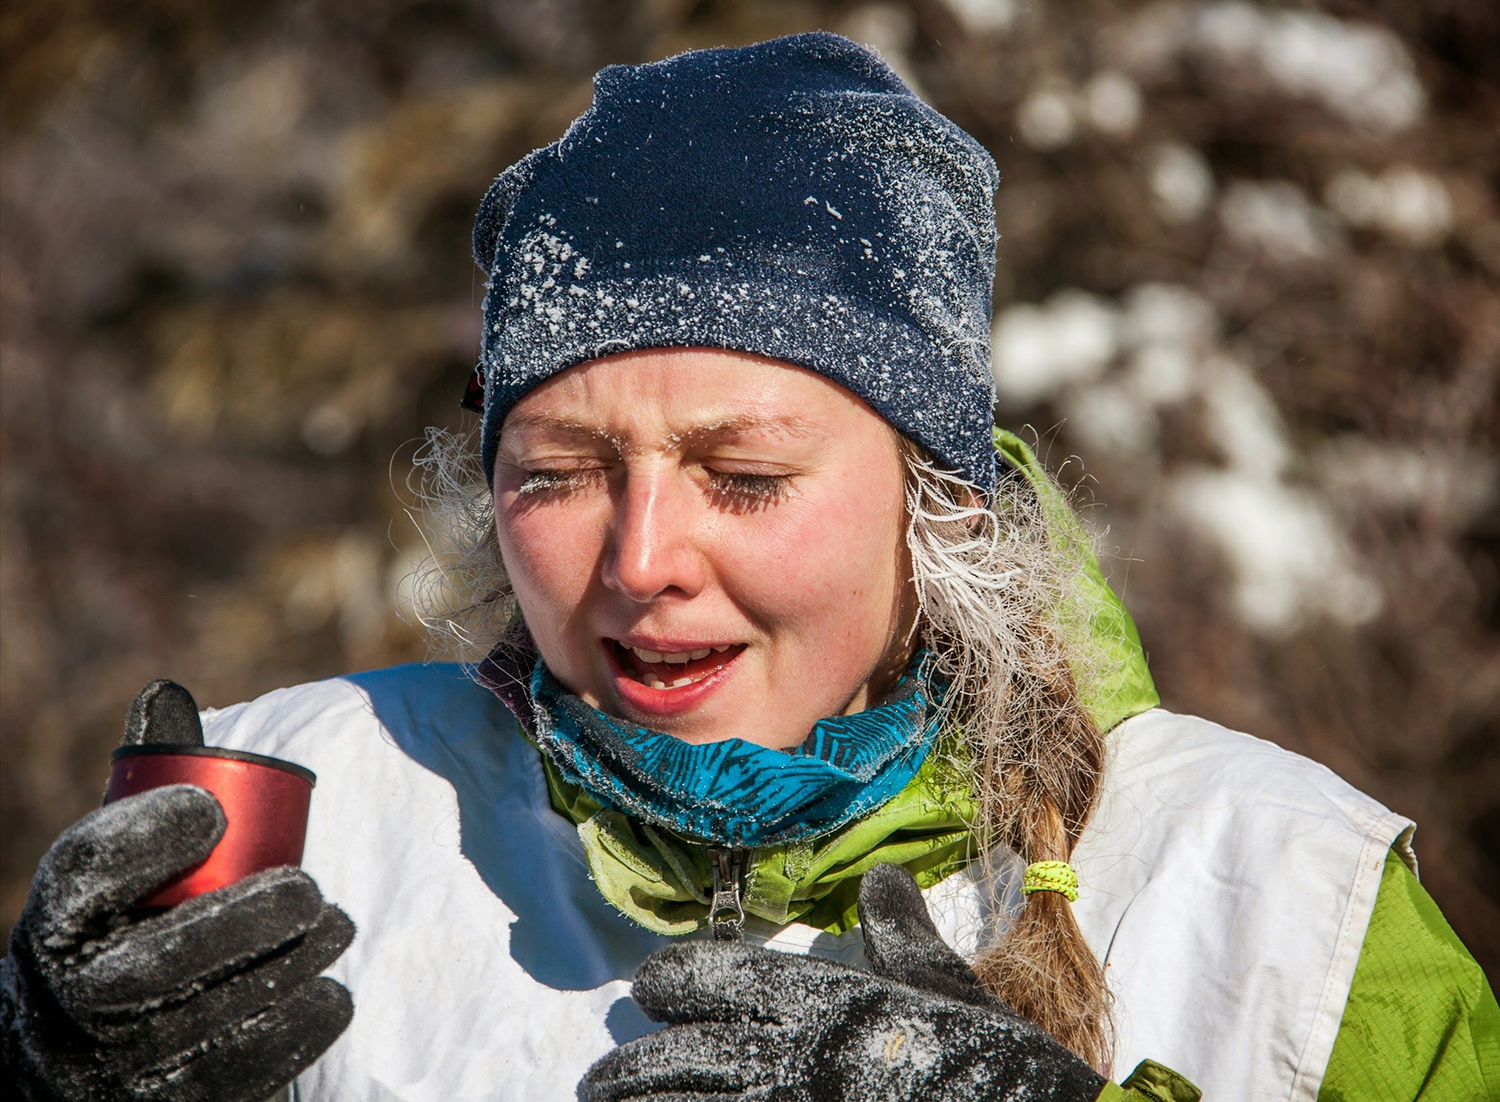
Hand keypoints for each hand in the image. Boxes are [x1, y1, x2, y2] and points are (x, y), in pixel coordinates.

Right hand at [1, 682, 353, 1101]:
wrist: (83, 1053)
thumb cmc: (124, 927)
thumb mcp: (117, 865)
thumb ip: (148, 779)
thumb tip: (168, 694)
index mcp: (54, 927)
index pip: (79, 879)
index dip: (141, 838)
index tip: (208, 807)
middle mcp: (67, 1008)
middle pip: (149, 970)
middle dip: (241, 923)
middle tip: (309, 888)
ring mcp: (111, 1072)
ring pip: (202, 1026)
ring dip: (286, 970)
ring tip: (338, 925)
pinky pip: (235, 1077)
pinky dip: (294, 1032)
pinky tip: (332, 994)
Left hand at [582, 863, 1104, 1101]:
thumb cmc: (987, 1060)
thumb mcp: (943, 987)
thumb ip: (900, 934)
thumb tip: (884, 881)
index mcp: (811, 1001)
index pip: (698, 978)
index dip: (667, 983)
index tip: (654, 991)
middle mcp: (783, 1059)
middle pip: (664, 1062)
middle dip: (625, 1073)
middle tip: (605, 1081)